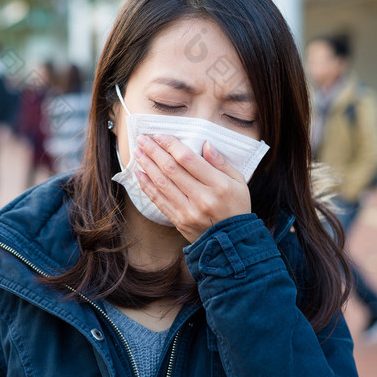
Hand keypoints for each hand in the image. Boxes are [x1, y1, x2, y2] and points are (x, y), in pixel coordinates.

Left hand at [133, 133, 251, 242]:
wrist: (233, 242)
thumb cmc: (237, 207)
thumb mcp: (239, 182)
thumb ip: (221, 163)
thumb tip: (206, 144)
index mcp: (218, 185)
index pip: (189, 160)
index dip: (171, 145)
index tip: (159, 135)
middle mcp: (202, 198)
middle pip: (171, 170)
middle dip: (154, 152)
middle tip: (142, 139)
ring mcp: (188, 211)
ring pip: (162, 184)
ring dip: (147, 166)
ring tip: (137, 153)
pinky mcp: (179, 221)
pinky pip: (159, 201)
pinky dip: (147, 186)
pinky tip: (139, 174)